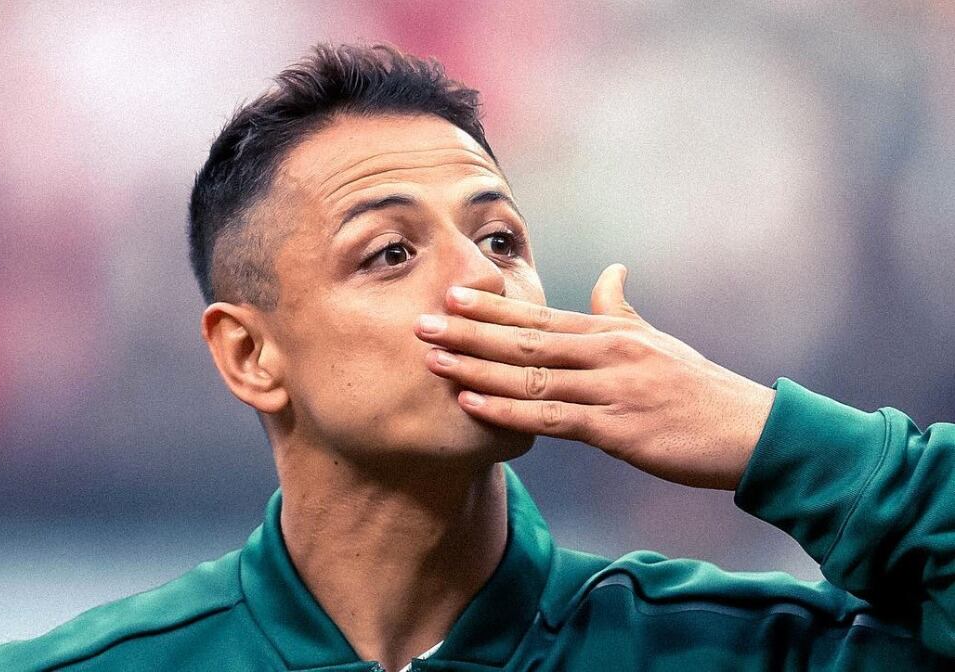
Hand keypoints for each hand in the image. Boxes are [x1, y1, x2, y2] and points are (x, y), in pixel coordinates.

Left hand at [414, 264, 775, 489]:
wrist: (746, 432)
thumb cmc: (697, 387)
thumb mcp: (656, 341)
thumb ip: (620, 308)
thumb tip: (610, 269)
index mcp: (610, 332)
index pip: (540, 315)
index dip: (493, 306)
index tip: (452, 296)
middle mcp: (605, 353)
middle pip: (525, 338)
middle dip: (470, 330)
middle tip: (421, 321)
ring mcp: (610, 389)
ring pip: (530, 376)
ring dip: (477, 367)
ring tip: (434, 359)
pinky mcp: (617, 429)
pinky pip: (550, 419)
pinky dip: (507, 411)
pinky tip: (473, 404)